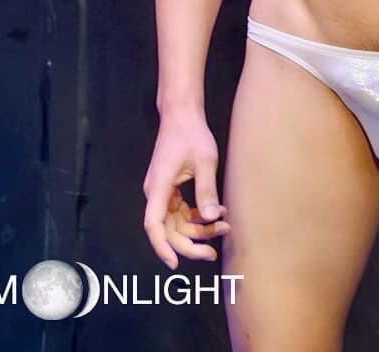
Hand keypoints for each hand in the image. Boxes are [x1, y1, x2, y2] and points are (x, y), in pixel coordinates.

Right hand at [142, 107, 231, 269]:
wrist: (181, 114)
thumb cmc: (192, 134)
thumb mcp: (205, 161)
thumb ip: (207, 191)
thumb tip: (211, 218)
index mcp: (158, 186)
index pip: (154, 225)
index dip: (162, 247)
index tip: (174, 264)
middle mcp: (155, 193)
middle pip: (168, 229)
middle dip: (190, 243)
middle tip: (213, 253)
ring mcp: (161, 192)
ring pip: (176, 222)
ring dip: (198, 230)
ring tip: (223, 228)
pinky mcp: (168, 189)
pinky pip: (180, 212)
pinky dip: (197, 217)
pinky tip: (216, 214)